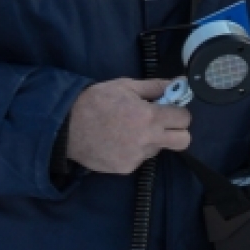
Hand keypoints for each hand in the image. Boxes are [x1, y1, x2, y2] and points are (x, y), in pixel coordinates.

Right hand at [63, 77, 182, 173]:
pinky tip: (119, 141)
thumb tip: (178, 82)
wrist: (65, 127)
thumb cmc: (95, 101)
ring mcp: (136, 157)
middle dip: (178, 131)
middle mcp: (147, 139)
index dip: (179, 112)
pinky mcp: (125, 168)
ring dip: (152, 140)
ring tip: (130, 130)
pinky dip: (135, 150)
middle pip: (183, 141)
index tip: (170, 109)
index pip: (184, 118)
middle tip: (162, 123)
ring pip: (159, 149)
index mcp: (149, 116)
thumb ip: (155, 86)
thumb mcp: (125, 86)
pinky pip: (140, 159)